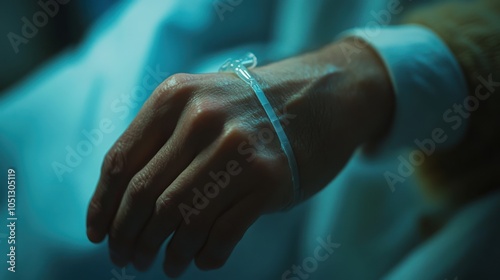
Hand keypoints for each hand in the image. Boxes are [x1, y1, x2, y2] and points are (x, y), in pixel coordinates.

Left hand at [86, 38, 393, 276]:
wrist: (323, 95)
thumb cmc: (254, 107)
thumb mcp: (203, 101)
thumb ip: (165, 138)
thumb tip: (122, 203)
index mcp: (176, 97)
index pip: (121, 162)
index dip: (103, 206)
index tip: (99, 234)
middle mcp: (203, 119)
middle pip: (146, 195)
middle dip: (129, 237)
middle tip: (126, 259)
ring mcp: (238, 150)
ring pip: (181, 218)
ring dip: (164, 252)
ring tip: (163, 266)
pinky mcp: (269, 180)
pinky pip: (221, 232)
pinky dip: (202, 255)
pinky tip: (197, 261)